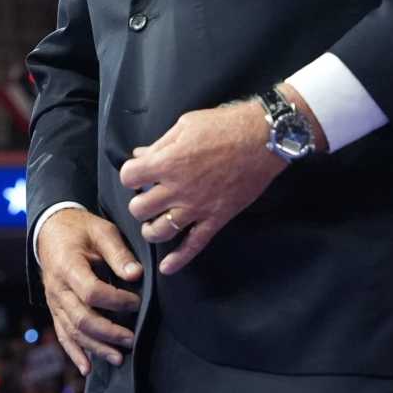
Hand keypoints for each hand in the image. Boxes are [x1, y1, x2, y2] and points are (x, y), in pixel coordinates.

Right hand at [35, 207, 142, 376]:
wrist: (51, 230)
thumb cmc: (81, 229)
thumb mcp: (102, 230)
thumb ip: (119, 253)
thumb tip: (136, 275)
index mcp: (67, 265)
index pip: (91, 291)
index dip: (115, 300)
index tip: (136, 301)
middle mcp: (57, 288)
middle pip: (81, 318)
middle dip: (108, 332)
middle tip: (132, 339)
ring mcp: (54, 301)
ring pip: (73, 331)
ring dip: (96, 347)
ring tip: (119, 358)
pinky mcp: (56, 309)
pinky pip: (63, 335)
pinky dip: (75, 353)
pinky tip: (87, 368)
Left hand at [119, 100, 285, 274]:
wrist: (263, 139)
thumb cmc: (224, 126)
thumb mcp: (186, 125)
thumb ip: (159, 144)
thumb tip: (139, 154)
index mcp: (168, 162)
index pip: (129, 176)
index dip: (131, 173)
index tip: (138, 171)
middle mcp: (178, 189)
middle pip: (139, 208)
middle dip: (139, 201)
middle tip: (148, 194)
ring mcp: (197, 207)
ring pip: (159, 231)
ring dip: (151, 228)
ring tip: (154, 221)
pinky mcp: (216, 218)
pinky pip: (193, 245)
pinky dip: (178, 259)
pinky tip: (167, 267)